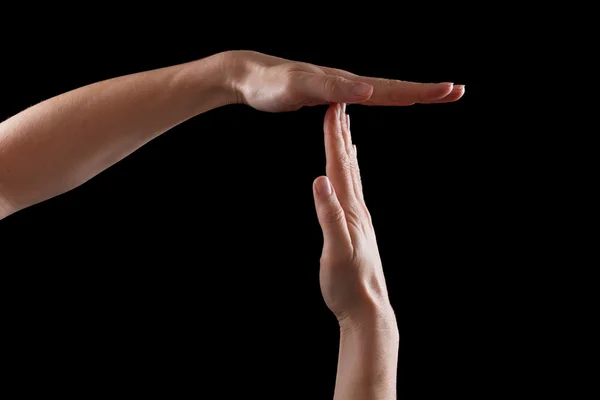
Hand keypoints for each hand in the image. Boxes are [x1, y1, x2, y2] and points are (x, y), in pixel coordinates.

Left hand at [226, 50, 463, 111]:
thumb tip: (370, 91)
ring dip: (408, 93)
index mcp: (346, 83)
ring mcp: (340, 88)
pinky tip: (381, 100)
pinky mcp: (329, 95)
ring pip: (382, 91)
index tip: (450, 90)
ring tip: (430, 95)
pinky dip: (383, 99)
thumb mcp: (300, 86)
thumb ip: (333, 89)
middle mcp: (348, 83)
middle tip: (456, 91)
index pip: (392, 88)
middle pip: (394, 88)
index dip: (421, 92)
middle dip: (426, 91)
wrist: (249, 77)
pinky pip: (365, 98)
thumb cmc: (271, 83)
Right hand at [313, 103, 392, 330]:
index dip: (334, 136)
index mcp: (349, 209)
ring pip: (353, 176)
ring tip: (347, 132)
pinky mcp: (356, 229)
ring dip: (348, 151)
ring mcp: (358, 218)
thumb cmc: (348, 283)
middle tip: (341, 106)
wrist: (367, 308)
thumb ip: (328, 216)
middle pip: (348, 164)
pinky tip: (350, 175)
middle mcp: (356, 209)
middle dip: (342, 134)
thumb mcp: (335, 250)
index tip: (332, 108)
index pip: (339, 166)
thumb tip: (319, 182)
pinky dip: (351, 175)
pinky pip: (353, 192)